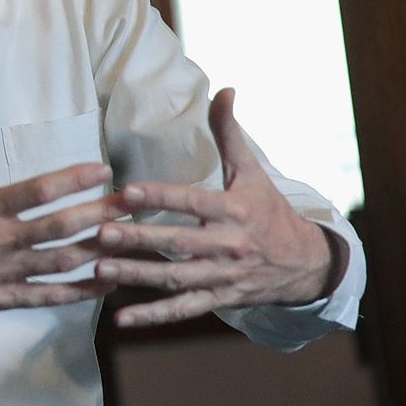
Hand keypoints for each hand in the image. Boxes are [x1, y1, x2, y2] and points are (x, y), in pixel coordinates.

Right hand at [0, 109, 122, 347]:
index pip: (36, 191)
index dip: (74, 179)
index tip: (102, 169)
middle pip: (60, 227)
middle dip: (103, 212)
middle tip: (137, 202)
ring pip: (61, 261)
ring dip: (100, 248)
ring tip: (133, 237)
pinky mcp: (0, 301)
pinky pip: (48, 296)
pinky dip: (81, 291)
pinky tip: (107, 281)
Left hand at [94, 88, 344, 327]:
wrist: (306, 264)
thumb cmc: (269, 211)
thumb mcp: (252, 172)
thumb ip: (230, 133)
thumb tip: (226, 88)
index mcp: (234, 210)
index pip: (192, 202)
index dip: (160, 196)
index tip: (127, 191)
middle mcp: (229, 246)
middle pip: (179, 243)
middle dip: (139, 239)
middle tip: (100, 232)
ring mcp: (223, 277)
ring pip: (176, 279)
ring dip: (137, 276)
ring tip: (100, 269)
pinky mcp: (218, 300)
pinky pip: (182, 310)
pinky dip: (152, 316)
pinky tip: (120, 318)